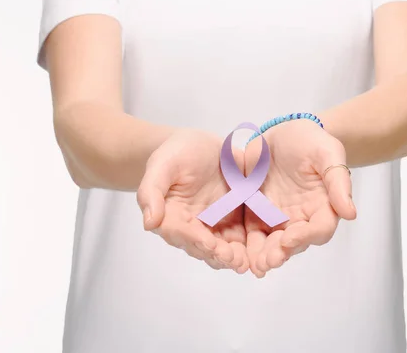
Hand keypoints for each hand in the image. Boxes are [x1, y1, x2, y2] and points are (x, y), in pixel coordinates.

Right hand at [137, 129, 248, 272]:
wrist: (200, 145)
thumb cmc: (176, 152)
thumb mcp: (162, 164)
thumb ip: (152, 191)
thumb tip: (149, 222)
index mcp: (169, 215)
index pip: (180, 232)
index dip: (195, 239)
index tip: (210, 245)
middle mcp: (189, 226)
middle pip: (201, 246)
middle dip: (217, 254)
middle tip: (233, 260)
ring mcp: (211, 226)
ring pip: (220, 249)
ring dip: (232, 257)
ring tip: (245, 262)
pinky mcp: (230, 221)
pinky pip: (238, 239)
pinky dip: (246, 248)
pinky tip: (258, 253)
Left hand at [244, 119, 356, 277]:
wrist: (283, 132)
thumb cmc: (310, 140)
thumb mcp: (327, 153)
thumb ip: (337, 181)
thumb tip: (351, 213)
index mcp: (323, 205)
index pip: (319, 228)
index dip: (305, 236)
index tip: (289, 239)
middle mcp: (302, 217)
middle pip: (294, 243)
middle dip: (280, 253)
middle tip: (267, 262)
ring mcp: (278, 217)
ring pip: (272, 244)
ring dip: (263, 256)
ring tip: (254, 264)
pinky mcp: (257, 213)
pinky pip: (252, 233)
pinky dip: (246, 246)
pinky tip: (237, 254)